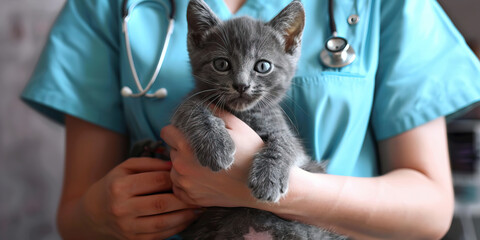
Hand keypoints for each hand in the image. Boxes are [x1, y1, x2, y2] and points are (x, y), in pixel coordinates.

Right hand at [81, 157, 199, 239]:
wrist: (95, 213)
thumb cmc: (115, 184)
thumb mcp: (126, 168)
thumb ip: (150, 163)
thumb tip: (175, 164)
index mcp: (119, 187)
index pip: (155, 181)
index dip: (175, 178)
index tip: (187, 176)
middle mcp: (121, 208)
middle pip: (161, 203)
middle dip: (184, 199)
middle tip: (200, 194)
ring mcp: (127, 227)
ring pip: (163, 222)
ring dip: (185, 216)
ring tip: (199, 208)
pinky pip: (160, 235)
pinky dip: (177, 228)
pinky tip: (188, 219)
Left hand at [161, 109, 263, 207]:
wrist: (260, 185)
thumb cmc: (250, 153)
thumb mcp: (235, 125)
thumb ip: (213, 112)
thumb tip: (200, 104)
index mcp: (188, 146)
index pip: (166, 132)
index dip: (178, 130)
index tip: (190, 134)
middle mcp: (181, 167)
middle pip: (170, 150)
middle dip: (182, 148)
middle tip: (203, 150)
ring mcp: (185, 185)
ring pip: (173, 169)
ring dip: (184, 166)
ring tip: (205, 166)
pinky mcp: (191, 199)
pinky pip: (178, 187)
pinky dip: (187, 183)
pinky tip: (204, 179)